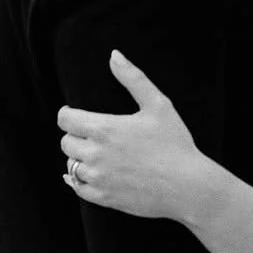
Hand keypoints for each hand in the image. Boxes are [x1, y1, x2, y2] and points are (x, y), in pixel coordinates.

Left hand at [58, 51, 205, 221]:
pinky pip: (77, 188)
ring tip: (97, 153)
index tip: (76, 114)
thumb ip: (133, 78)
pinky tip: (88, 174)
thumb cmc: (175, 143)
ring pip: (70, 164)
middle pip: (66, 141)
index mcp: (104, 128)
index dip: (68, 114)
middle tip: (92, 134)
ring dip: (79, 157)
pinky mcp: (103, 198)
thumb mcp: (159, 105)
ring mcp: (98, 178)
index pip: (64, 119)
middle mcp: (95, 154)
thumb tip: (114, 55)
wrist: (187, 186)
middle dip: (76, 135)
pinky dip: (77, 180)